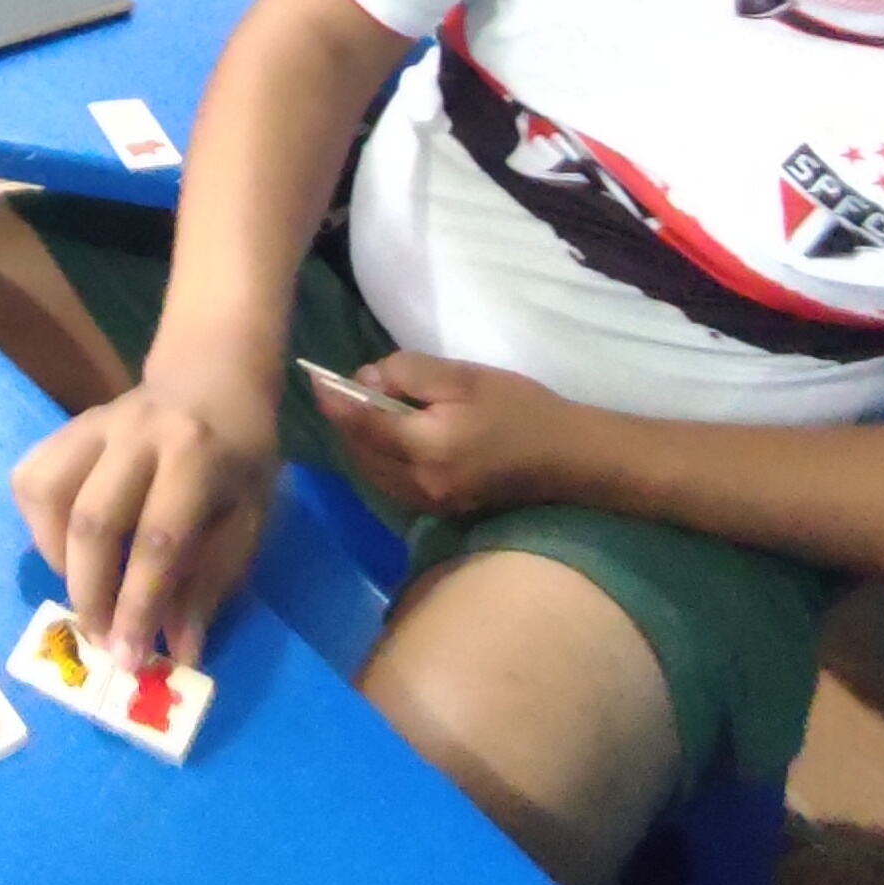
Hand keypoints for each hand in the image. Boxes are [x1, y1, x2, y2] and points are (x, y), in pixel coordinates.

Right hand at [8, 356, 279, 669]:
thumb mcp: (248, 519)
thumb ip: (210, 583)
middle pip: (93, 522)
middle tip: (102, 642)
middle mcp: (139, 432)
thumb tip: (179, 652)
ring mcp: (95, 424)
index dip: (140, 606)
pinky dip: (38, 524)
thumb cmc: (239, 457)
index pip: (158, 540)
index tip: (131, 658)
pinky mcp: (67, 427)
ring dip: (56, 559)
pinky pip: (32, 478)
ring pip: (47, 495)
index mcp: (196, 454)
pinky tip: (66, 547)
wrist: (213, 377)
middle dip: (91, 595)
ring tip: (84, 593)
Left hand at [313, 352, 586, 519]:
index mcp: (428, 445)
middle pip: (361, 453)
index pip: (363, 424)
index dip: (334, 401)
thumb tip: (367, 379)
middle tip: (338, 391)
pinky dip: (378, 462)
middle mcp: (421, 482)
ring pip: (372, 474)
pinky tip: (385, 440)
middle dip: (345, 422)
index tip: (315, 379)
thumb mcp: (466, 377)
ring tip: (358, 412)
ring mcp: (430, 502)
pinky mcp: (441, 510)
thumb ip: (411, 374)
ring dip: (358, 444)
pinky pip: (392, 486)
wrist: (567, 457)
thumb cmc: (520, 408)